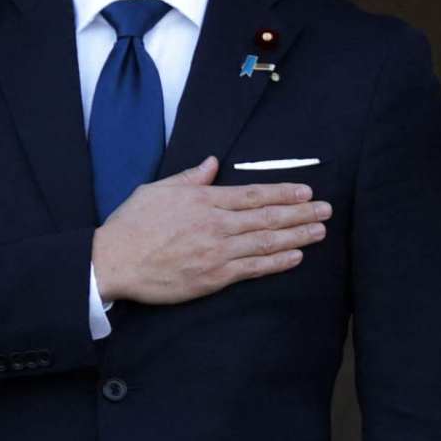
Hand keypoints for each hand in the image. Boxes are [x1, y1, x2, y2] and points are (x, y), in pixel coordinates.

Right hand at [93, 158, 328, 306]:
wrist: (114, 262)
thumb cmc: (132, 225)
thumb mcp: (157, 190)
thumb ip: (190, 178)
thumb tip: (212, 163)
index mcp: (203, 200)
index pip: (253, 194)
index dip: (283, 193)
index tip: (305, 191)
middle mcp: (216, 224)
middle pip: (267, 216)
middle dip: (300, 212)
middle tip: (326, 210)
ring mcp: (218, 251)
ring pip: (266, 241)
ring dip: (297, 235)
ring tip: (320, 230)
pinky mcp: (215, 277)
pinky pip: (254, 268)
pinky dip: (277, 262)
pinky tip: (296, 256)